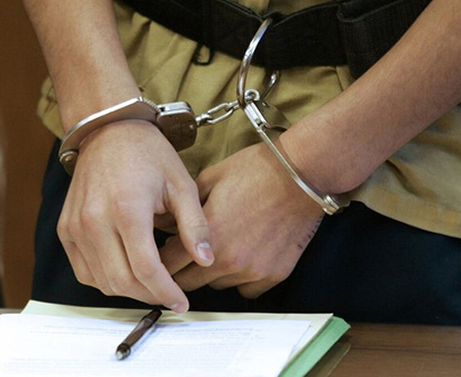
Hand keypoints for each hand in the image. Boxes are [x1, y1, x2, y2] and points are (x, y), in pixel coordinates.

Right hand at [56, 120, 213, 312]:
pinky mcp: (65, 228)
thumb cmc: (148, 154)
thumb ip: (195, 225)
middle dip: (149, 295)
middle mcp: (95, 220)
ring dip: (128, 289)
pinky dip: (105, 279)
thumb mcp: (181, 185)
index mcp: (127, 209)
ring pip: (101, 280)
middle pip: (122, 281)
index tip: (181, 301)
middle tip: (168, 295)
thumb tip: (206, 260)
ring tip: (150, 283)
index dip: (166, 292)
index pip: (147, 270)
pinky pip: (83, 270)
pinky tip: (125, 271)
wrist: (109, 131)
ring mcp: (75, 226)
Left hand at [160, 141, 324, 298]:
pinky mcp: (274, 274)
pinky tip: (244, 257)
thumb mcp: (210, 179)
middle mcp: (228, 259)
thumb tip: (166, 223)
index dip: (160, 259)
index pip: (167, 264)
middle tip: (186, 255)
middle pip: (188, 283)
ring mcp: (252, 270)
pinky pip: (247, 290)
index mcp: (208, 234)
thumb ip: (184, 208)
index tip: (161, 255)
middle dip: (183, 269)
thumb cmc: (256, 170)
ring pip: (218, 286)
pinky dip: (242, 278)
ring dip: (213, 273)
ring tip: (221, 248)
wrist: (300, 175)